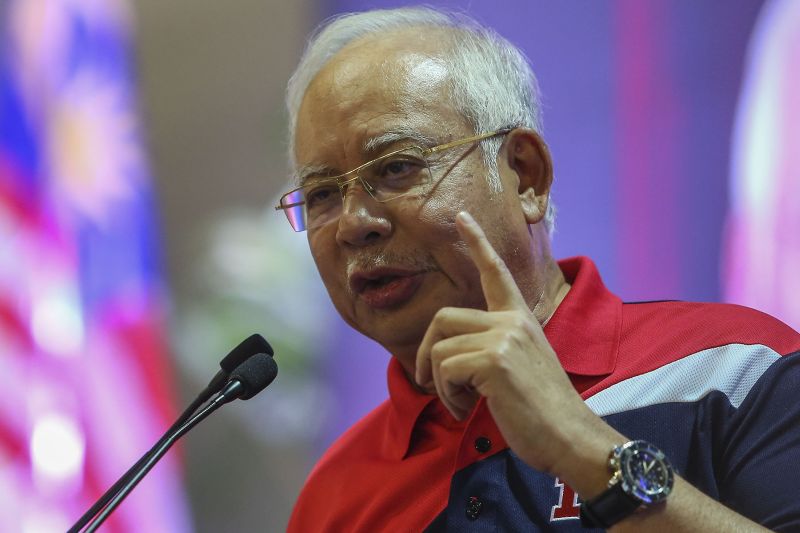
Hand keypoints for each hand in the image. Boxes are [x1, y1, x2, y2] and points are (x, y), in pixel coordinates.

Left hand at [415, 211, 619, 478]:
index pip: (496, 272)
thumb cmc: (543, 412)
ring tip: (461, 404)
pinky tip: (466, 410)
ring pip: (440, 348)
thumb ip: (493, 348)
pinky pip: (445, 371)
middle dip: (426, 351)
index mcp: (521, 319)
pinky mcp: (494, 361)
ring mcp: (504, 338)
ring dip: (440, 384)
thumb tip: (445, 358)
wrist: (570, 437)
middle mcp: (512, 321)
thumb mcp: (522, 366)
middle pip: (443, 317)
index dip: (477, 243)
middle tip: (430, 381)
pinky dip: (447, 396)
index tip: (461, 217)